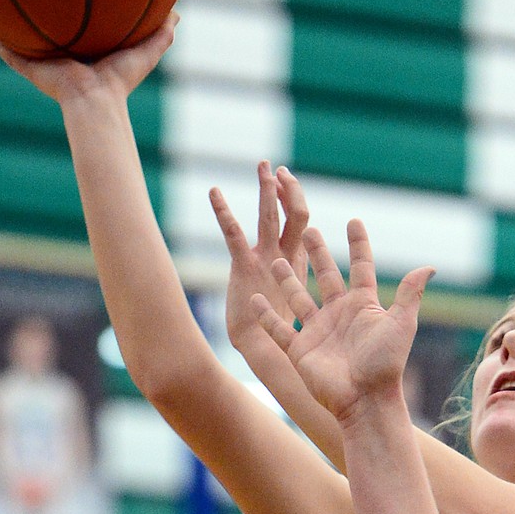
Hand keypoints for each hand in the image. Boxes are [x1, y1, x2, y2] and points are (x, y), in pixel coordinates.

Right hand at [0, 14, 176, 104]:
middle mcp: (65, 56)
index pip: (80, 27)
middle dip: (42, 13)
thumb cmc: (121, 80)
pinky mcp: (33, 70)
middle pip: (50, 30)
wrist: (96, 101)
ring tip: (1, 2)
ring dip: (14, 26)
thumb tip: (177, 13)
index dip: (75, 9)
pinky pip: (11, 55)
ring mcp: (47, 64)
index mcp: (88, 51)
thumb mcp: (145, 53)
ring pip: (26, 41)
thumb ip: (161, 35)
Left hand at [212, 161, 309, 349]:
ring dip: (267, 189)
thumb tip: (290, 271)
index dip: (294, 200)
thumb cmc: (275, 329)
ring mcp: (267, 260)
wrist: (262, 347)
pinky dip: (223, 210)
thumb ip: (291, 278)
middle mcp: (286, 257)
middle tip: (278, 170)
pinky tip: (213, 191)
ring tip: (264, 165)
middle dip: (289, 188)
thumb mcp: (290, 297)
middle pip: (296, 214)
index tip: (285, 183)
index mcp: (297, 262)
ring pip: (271, 216)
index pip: (301, 222)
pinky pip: (233, 232)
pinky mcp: (245, 266)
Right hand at [252, 221, 433, 424]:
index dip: (358, 245)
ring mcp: (318, 331)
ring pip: (298, 297)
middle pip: (327, 276)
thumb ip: (410, 294)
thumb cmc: (385, 364)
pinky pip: (278, 328)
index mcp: (363, 306)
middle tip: (309, 231)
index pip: (361, 268)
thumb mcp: (401, 324)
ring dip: (288, 279)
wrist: (364, 401)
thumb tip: (430, 266)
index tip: (353, 221)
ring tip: (276, 258)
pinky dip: (266, 315)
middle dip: (319, 254)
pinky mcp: (299, 349)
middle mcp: (339, 315)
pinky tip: (255, 298)